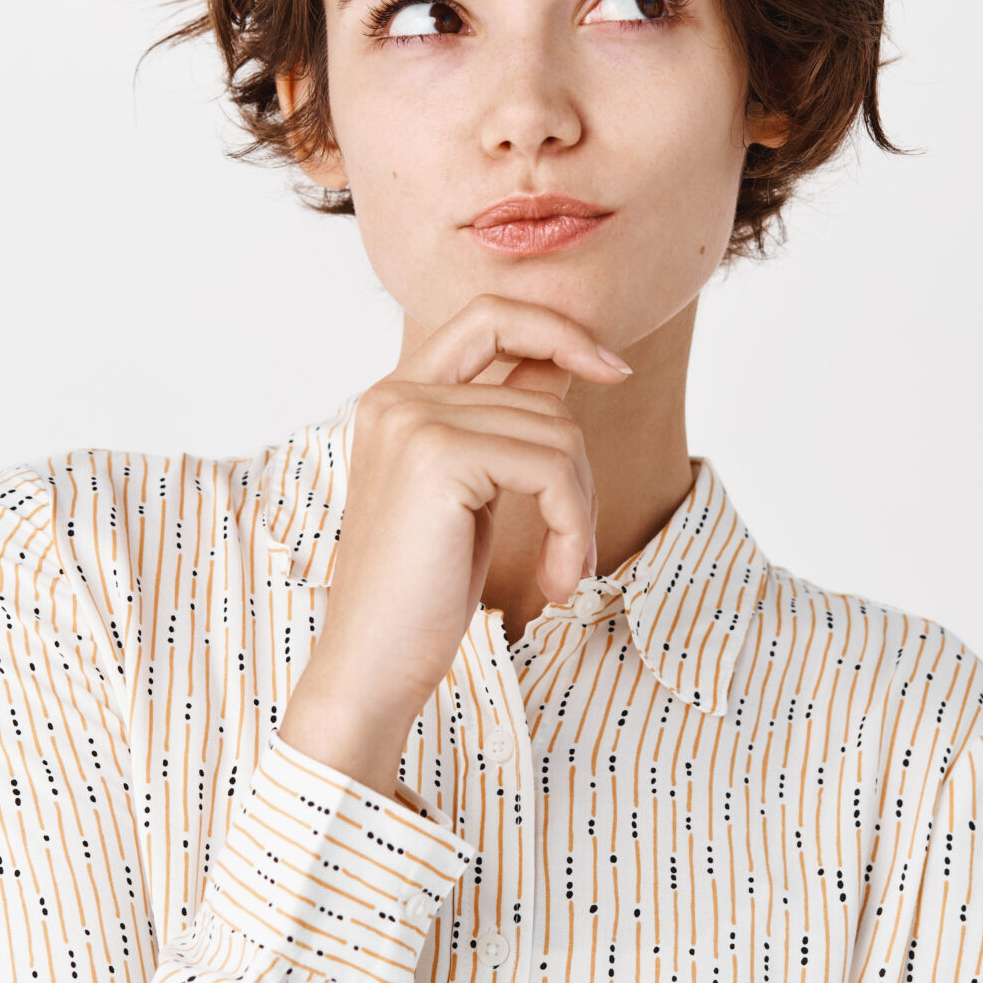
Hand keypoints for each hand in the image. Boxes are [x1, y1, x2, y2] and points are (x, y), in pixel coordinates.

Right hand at [276, 295, 632, 794]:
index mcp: (396, 396)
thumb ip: (502, 425)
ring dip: (579, 513)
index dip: (558, 328)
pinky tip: (555, 580)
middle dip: (579, 467)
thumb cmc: (421, 594)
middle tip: (577, 539)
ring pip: (558, 434)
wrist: (371, 666)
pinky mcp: (437, 455)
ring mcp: (413, 419)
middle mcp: (397, 395)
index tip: (612, 369)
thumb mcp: (471, 492)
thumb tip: (571, 367)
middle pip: (542, 390)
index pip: (490, 316)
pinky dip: (573, 526)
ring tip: (561, 571)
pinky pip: (554, 468)